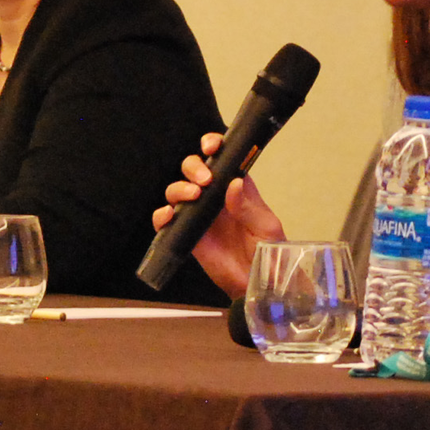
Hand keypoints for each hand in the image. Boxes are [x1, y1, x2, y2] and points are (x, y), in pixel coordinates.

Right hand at [150, 132, 285, 297]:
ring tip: (193, 196)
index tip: (211, 146)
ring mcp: (199, 215)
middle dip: (193, 166)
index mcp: (236, 188)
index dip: (212, 145)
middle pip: (193, 169)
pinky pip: (167, 221)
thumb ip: (248, 207)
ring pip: (177, 190)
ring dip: (179, 188)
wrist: (256, 284)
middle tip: (204, 179)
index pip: (221, 158)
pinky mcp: (187, 235)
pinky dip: (162, 216)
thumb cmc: (267, 253)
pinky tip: (169, 216)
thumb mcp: (265, 228)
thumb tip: (234, 183)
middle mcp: (215, 197)